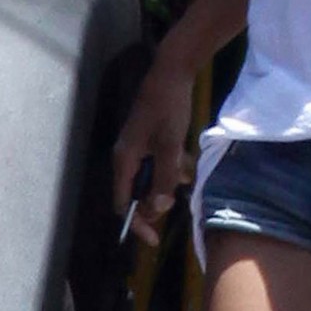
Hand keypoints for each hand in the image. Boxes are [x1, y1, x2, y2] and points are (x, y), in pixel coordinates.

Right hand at [113, 57, 195, 246]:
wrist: (173, 71)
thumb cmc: (169, 108)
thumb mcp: (170, 145)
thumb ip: (164, 177)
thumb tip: (159, 209)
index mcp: (124, 160)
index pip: (122, 203)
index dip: (137, 223)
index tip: (154, 240)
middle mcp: (126, 156)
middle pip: (138, 192)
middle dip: (159, 196)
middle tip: (178, 188)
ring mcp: (138, 146)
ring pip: (152, 176)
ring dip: (169, 178)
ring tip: (186, 167)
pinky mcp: (150, 137)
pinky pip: (159, 161)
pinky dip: (172, 164)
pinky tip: (187, 157)